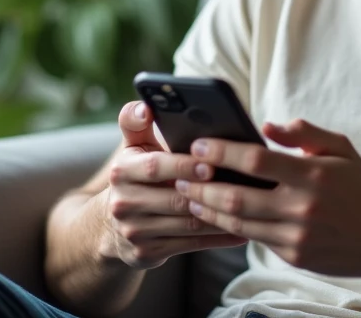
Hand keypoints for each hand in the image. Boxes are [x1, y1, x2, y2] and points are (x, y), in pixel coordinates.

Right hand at [104, 101, 246, 268]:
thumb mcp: (132, 146)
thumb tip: (147, 106)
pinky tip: (241, 231)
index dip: (184, 166)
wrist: (109, 225)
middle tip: (242, 186)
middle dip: (209, 192)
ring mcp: (135, 231)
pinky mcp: (146, 253)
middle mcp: (123, 203)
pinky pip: (190, 244)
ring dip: (220, 216)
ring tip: (251, 206)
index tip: (212, 163)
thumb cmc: (136, 172)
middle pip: (175, 198)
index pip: (155, 166)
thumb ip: (136, 120)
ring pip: (187, 224)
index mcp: (121, 171)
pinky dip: (217, 238)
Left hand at [175, 119, 360, 277]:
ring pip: (238, 222)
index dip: (222, 152)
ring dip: (207, 209)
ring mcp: (296, 236)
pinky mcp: (294, 256)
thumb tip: (268, 125)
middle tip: (179, 173)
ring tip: (187, 196)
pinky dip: (230, 226)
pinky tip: (215, 215)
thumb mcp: (341, 149)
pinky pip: (253, 239)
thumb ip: (305, 133)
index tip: (199, 145)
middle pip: (236, 196)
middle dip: (201, 185)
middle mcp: (302, 207)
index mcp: (312, 174)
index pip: (255, 160)